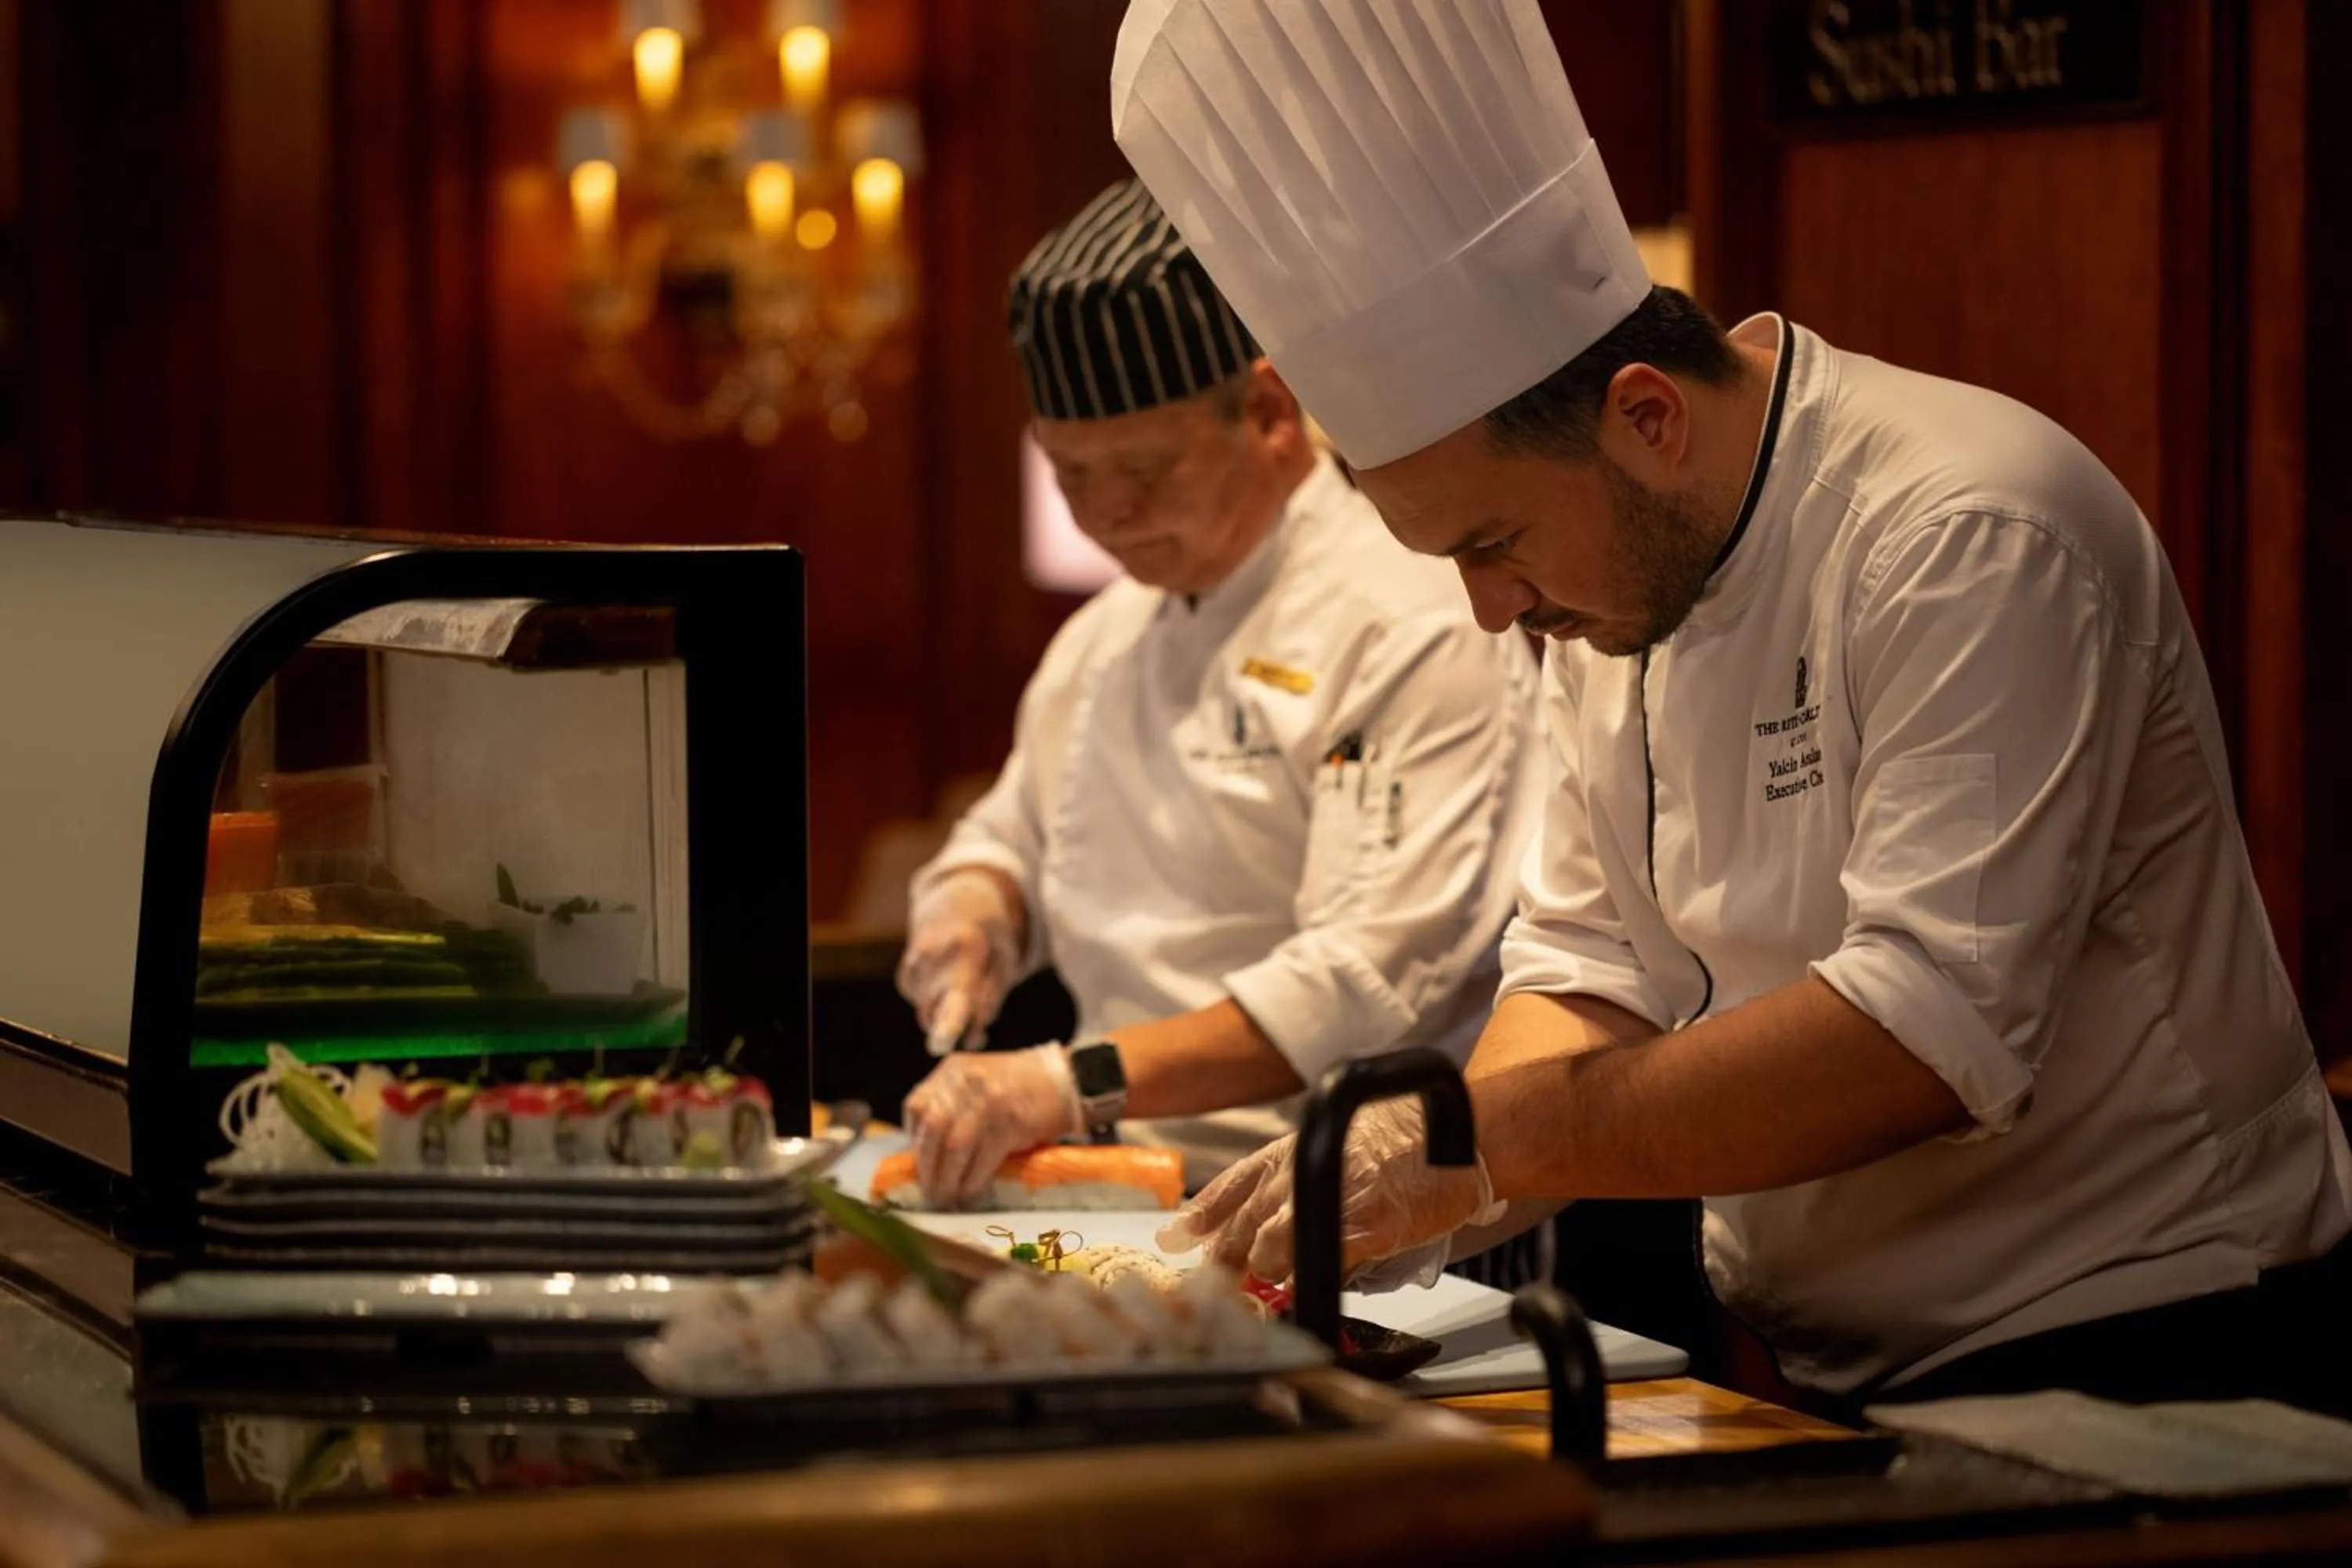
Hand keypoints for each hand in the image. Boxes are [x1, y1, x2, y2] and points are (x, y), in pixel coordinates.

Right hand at [897, 870, 1024, 1053]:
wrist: (955, 903)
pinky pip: (925, 1008)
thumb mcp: (1005, 958)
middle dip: (956, 1029)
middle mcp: (931, 958)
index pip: (957, 994)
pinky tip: (950, 980)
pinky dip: (940, 1005)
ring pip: (931, 1015)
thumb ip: (991, 999)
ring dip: (951, 1016)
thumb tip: (971, 1038)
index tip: (939, 1045)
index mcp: (965, 949)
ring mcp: (912, 966)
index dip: (949, 1023)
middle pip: (939, 1013)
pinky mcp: (905, 977)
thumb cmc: (990, 935)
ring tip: (969, 987)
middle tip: (979, 1034)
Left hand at [901, 1044, 1079, 1205]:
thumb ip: (952, 1103)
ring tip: (947, 1197)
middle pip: (932, 1128)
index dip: (914, 1139)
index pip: (917, 1106)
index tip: (920, 1162)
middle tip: (930, 1189)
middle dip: (927, 1166)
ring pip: (954, 1147)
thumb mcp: (978, 1081)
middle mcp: (968, 1080)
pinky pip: (982, 1160)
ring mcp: (990, 1099)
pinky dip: (972, 1181)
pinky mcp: (1011, 1122)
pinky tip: (970, 1192)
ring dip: (947, 1179)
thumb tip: (927, 1151)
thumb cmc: (1021, 1086)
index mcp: (953, 1069)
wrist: (1067, 1081)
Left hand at [1155, 1097, 1497, 1285]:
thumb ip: (1304, 1174)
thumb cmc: (1410, 1139)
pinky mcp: (1362, 1227)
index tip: (1174, 1239)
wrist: (1461, 1130)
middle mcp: (1301, 1171)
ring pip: (1268, 1249)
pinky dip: (1302, 1286)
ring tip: (1266, 1293)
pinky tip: (1298, 1298)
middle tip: (1213, 1288)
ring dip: (1264, 1276)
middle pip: (1242, 1226)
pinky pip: (1315, 1265)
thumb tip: (1275, 1219)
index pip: (1231, 1185)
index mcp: (1293, 1149)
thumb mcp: (1342, 1141)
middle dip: (1224, 1262)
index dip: (1200, 1216)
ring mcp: (1329, 1199)